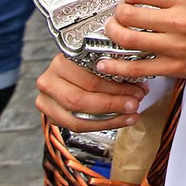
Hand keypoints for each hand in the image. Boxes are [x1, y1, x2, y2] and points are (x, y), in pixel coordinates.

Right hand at [34, 54, 148, 131]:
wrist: (68, 74)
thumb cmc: (89, 64)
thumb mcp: (100, 58)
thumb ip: (114, 68)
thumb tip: (140, 84)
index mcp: (60, 61)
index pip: (88, 78)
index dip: (115, 86)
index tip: (139, 89)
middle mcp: (48, 80)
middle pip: (80, 99)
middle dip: (112, 103)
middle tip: (135, 104)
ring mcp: (45, 100)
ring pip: (78, 117)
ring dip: (110, 118)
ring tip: (131, 114)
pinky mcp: (50, 116)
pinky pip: (76, 126)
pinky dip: (102, 125)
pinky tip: (121, 120)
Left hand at [96, 0, 185, 89]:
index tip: (128, 0)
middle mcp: (178, 20)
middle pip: (129, 15)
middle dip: (117, 15)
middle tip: (117, 17)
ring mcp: (176, 46)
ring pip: (128, 40)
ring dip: (114, 36)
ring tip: (113, 35)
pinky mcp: (177, 68)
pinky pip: (139, 68)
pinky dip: (118, 66)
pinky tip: (106, 63)